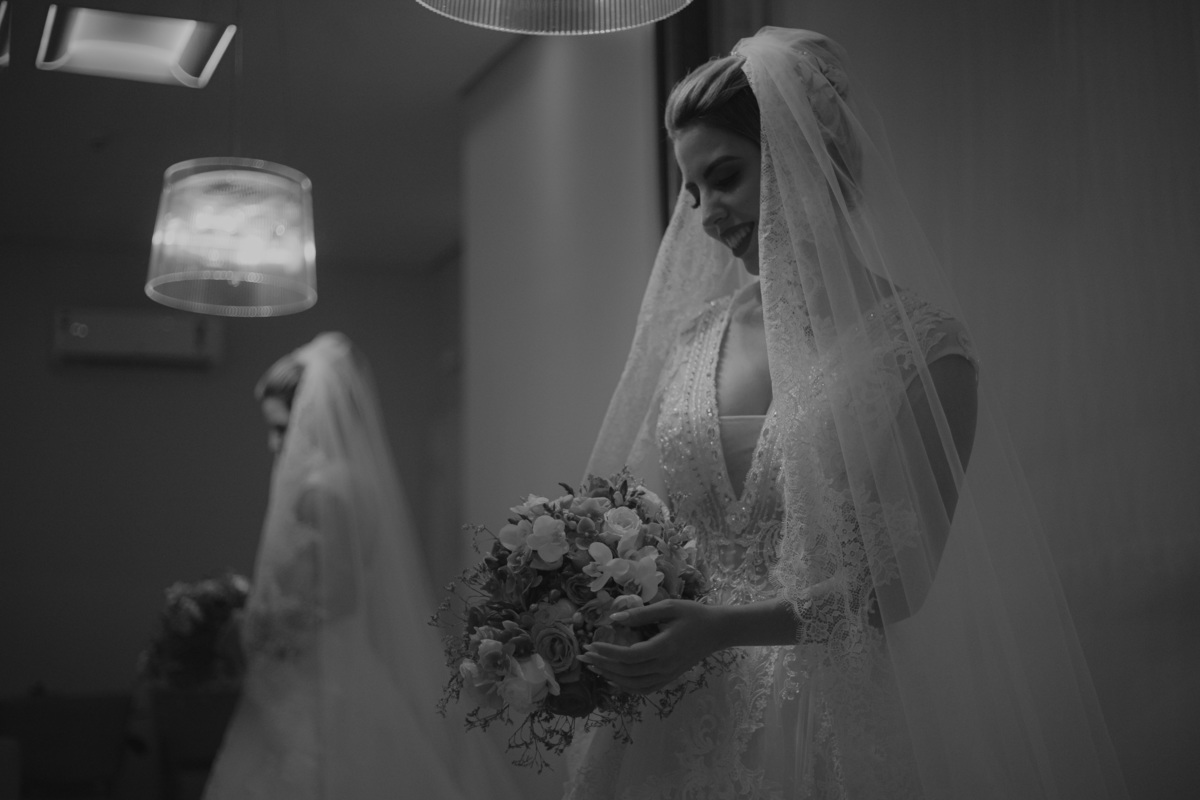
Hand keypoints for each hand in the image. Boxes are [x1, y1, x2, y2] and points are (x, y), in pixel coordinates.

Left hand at [577, 599, 723, 693]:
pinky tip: (614, 678)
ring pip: (633, 684)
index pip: (629, 656)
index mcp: (664, 647)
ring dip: (611, 677)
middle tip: (584, 656)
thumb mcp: (667, 607)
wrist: (717, 631)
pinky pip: (644, 689)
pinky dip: (626, 686)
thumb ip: (640, 614)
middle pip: (627, 672)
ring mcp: (667, 675)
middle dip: (602, 665)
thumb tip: (613, 619)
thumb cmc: (693, 615)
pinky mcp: (669, 678)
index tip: (591, 645)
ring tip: (594, 667)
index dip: (607, 653)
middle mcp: (664, 666)